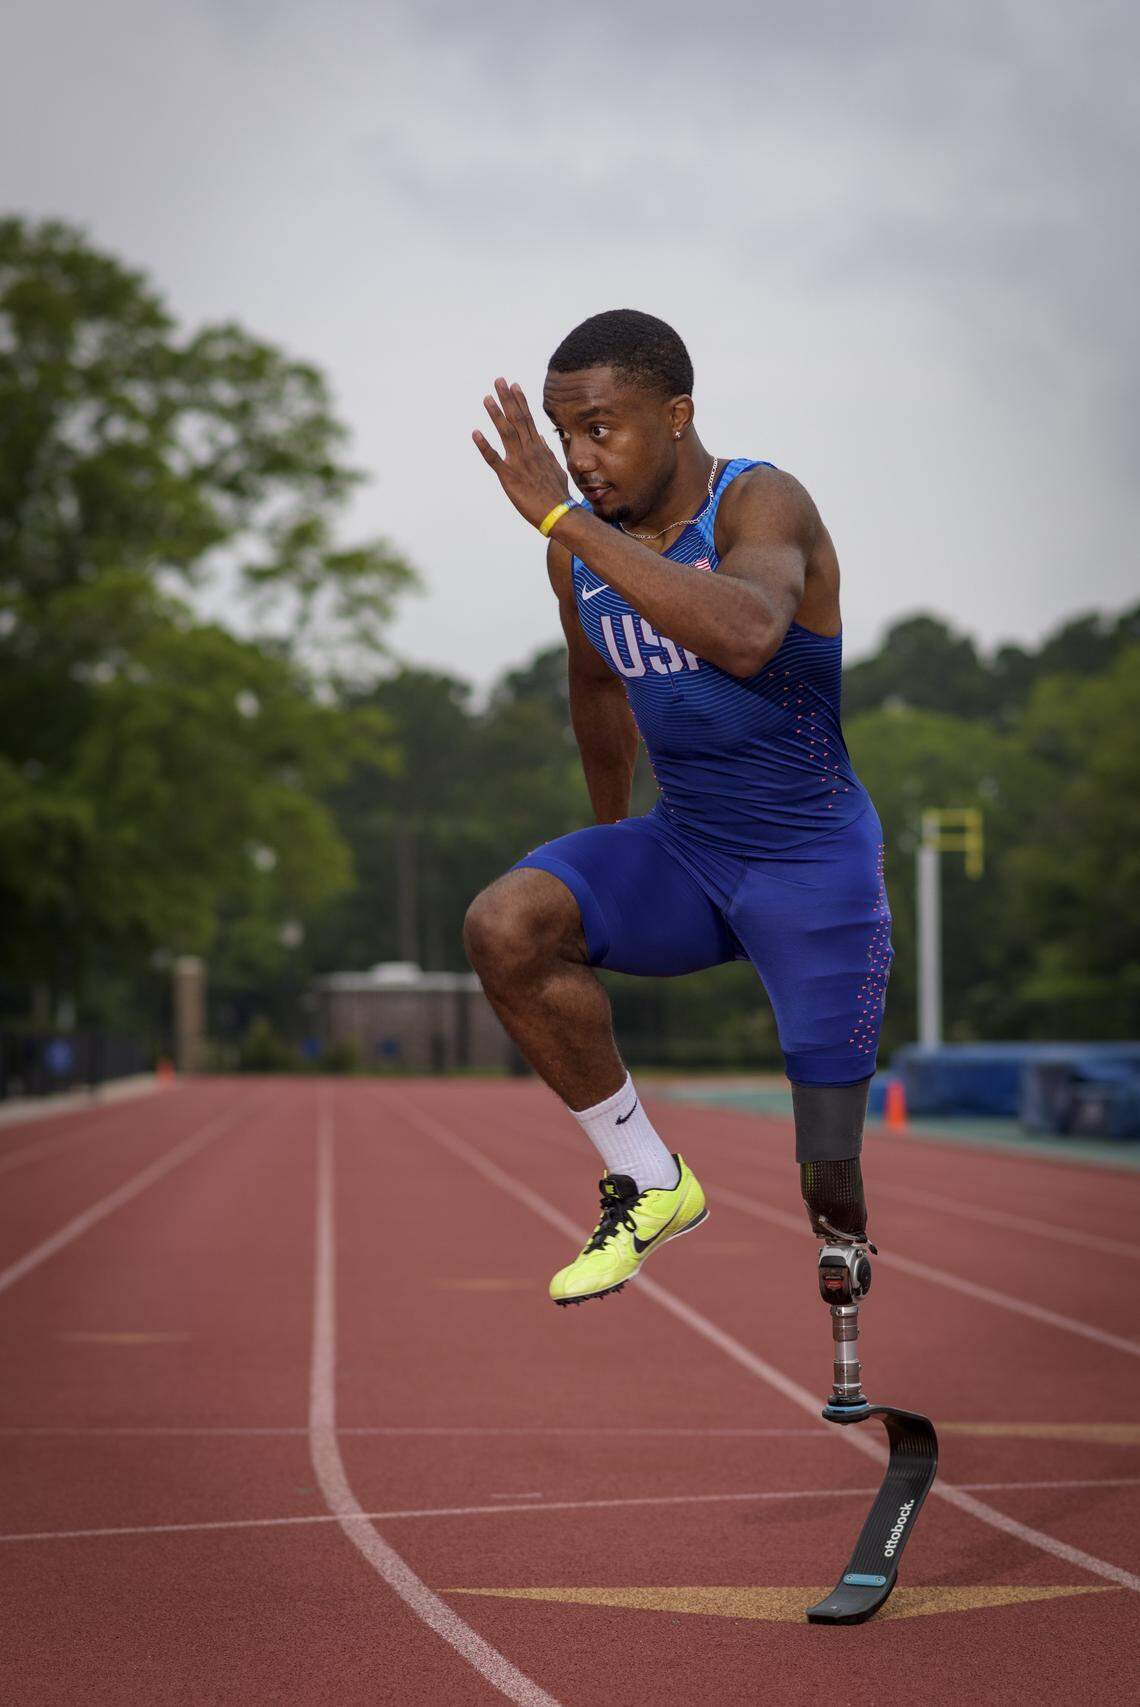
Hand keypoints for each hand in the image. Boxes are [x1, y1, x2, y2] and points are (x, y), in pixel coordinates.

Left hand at [472, 377, 569, 527]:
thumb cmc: (558, 495)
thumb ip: (547, 454)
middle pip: (517, 419)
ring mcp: (518, 462)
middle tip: (498, 380)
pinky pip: (494, 459)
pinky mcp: (509, 476)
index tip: (514, 386)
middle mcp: (529, 450)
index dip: (520, 401)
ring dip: (496, 414)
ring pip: (506, 433)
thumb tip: (541, 442)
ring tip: (487, 398)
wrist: (559, 513)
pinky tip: (475, 433)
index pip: (528, 419)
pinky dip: (484, 446)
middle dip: (507, 398)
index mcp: (538, 448)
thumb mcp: (556, 469)